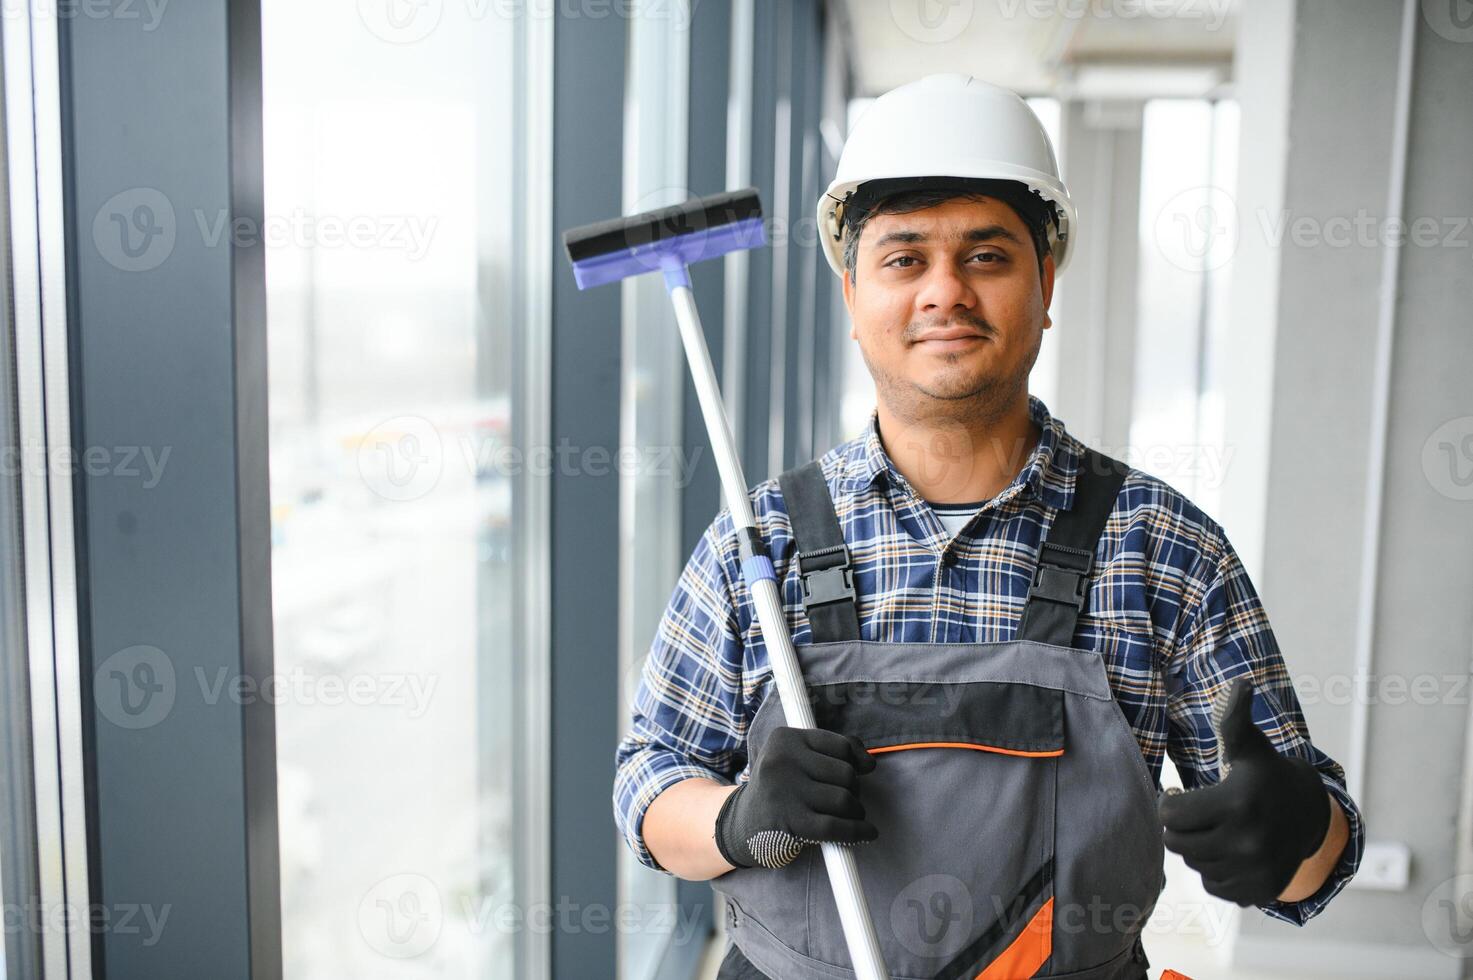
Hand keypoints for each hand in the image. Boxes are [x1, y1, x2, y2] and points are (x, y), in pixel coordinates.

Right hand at [715, 726, 877, 869]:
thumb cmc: (778, 790)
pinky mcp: (790, 822)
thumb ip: (832, 751)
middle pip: (846, 773)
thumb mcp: (795, 760)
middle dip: (854, 790)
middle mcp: (782, 760)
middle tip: (844, 800)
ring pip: (845, 799)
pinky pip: (837, 827)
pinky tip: (867, 833)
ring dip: (856, 812)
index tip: (859, 772)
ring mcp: (785, 791)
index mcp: (784, 739)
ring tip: (848, 816)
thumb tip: (869, 762)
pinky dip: (859, 831)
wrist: (739, 826)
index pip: (841, 746)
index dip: (856, 762)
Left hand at [1158, 677, 1330, 905]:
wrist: (1309, 816)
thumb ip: (1235, 718)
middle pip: (1176, 843)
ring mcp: (1254, 871)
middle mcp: (1247, 843)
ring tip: (1218, 829)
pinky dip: (1215, 870)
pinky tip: (1231, 850)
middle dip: (1180, 826)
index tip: (1180, 794)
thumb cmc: (1266, 775)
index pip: (1169, 815)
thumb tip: (1241, 681)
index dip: (1170, 802)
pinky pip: (1212, 885)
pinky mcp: (1257, 892)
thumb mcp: (1250, 747)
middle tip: (1196, 813)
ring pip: (1194, 864)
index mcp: (1237, 804)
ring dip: (1198, 847)